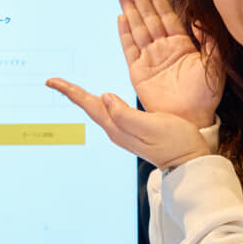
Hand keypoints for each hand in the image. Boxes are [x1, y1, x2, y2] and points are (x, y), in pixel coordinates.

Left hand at [45, 79, 209, 168]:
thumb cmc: (176, 143)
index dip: (70, 91)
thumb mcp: (152, 126)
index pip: (88, 104)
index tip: (52, 81)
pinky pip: (110, 112)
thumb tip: (104, 97)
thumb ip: (126, 114)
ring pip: (97, 110)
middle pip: (88, 107)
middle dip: (71, 92)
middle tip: (54, 81)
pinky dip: (100, 102)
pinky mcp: (134, 130)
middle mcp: (116, 130)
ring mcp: (124, 132)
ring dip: (83, 97)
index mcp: (117, 127)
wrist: (190, 163)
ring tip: (70, 87)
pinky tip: (102, 99)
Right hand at [119, 0, 221, 127]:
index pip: (167, 16)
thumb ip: (209, 40)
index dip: (158, 0)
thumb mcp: (214, 64)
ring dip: (131, 11)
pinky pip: (129, 47)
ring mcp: (150, 59)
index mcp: (181, 45)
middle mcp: (164, 49)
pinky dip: (124, 33)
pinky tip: (121, 18)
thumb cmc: (205, 95)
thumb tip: (200, 19)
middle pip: (149, 18)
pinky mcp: (138, 71)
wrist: (191, 118)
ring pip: (138, 29)